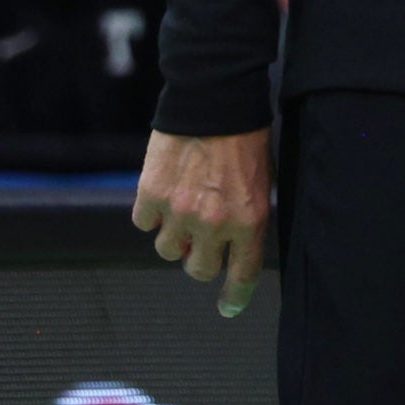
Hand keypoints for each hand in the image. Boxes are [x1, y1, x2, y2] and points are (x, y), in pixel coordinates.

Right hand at [130, 127, 273, 317]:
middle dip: (200, 259)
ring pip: (167, 250)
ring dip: (175, 235)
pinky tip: (163, 191)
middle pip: (199, 270)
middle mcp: (214, 223)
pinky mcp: (150, 195)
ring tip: (182, 207)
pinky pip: (143, 223)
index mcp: (249, 220)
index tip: (228, 306)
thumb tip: (236, 245)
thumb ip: (248, 217)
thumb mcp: (261, 181)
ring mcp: (179, 211)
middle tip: (201, 240)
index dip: (235, 296)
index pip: (242, 275)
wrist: (213, 98)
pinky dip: (150, 212)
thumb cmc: (244, 136)